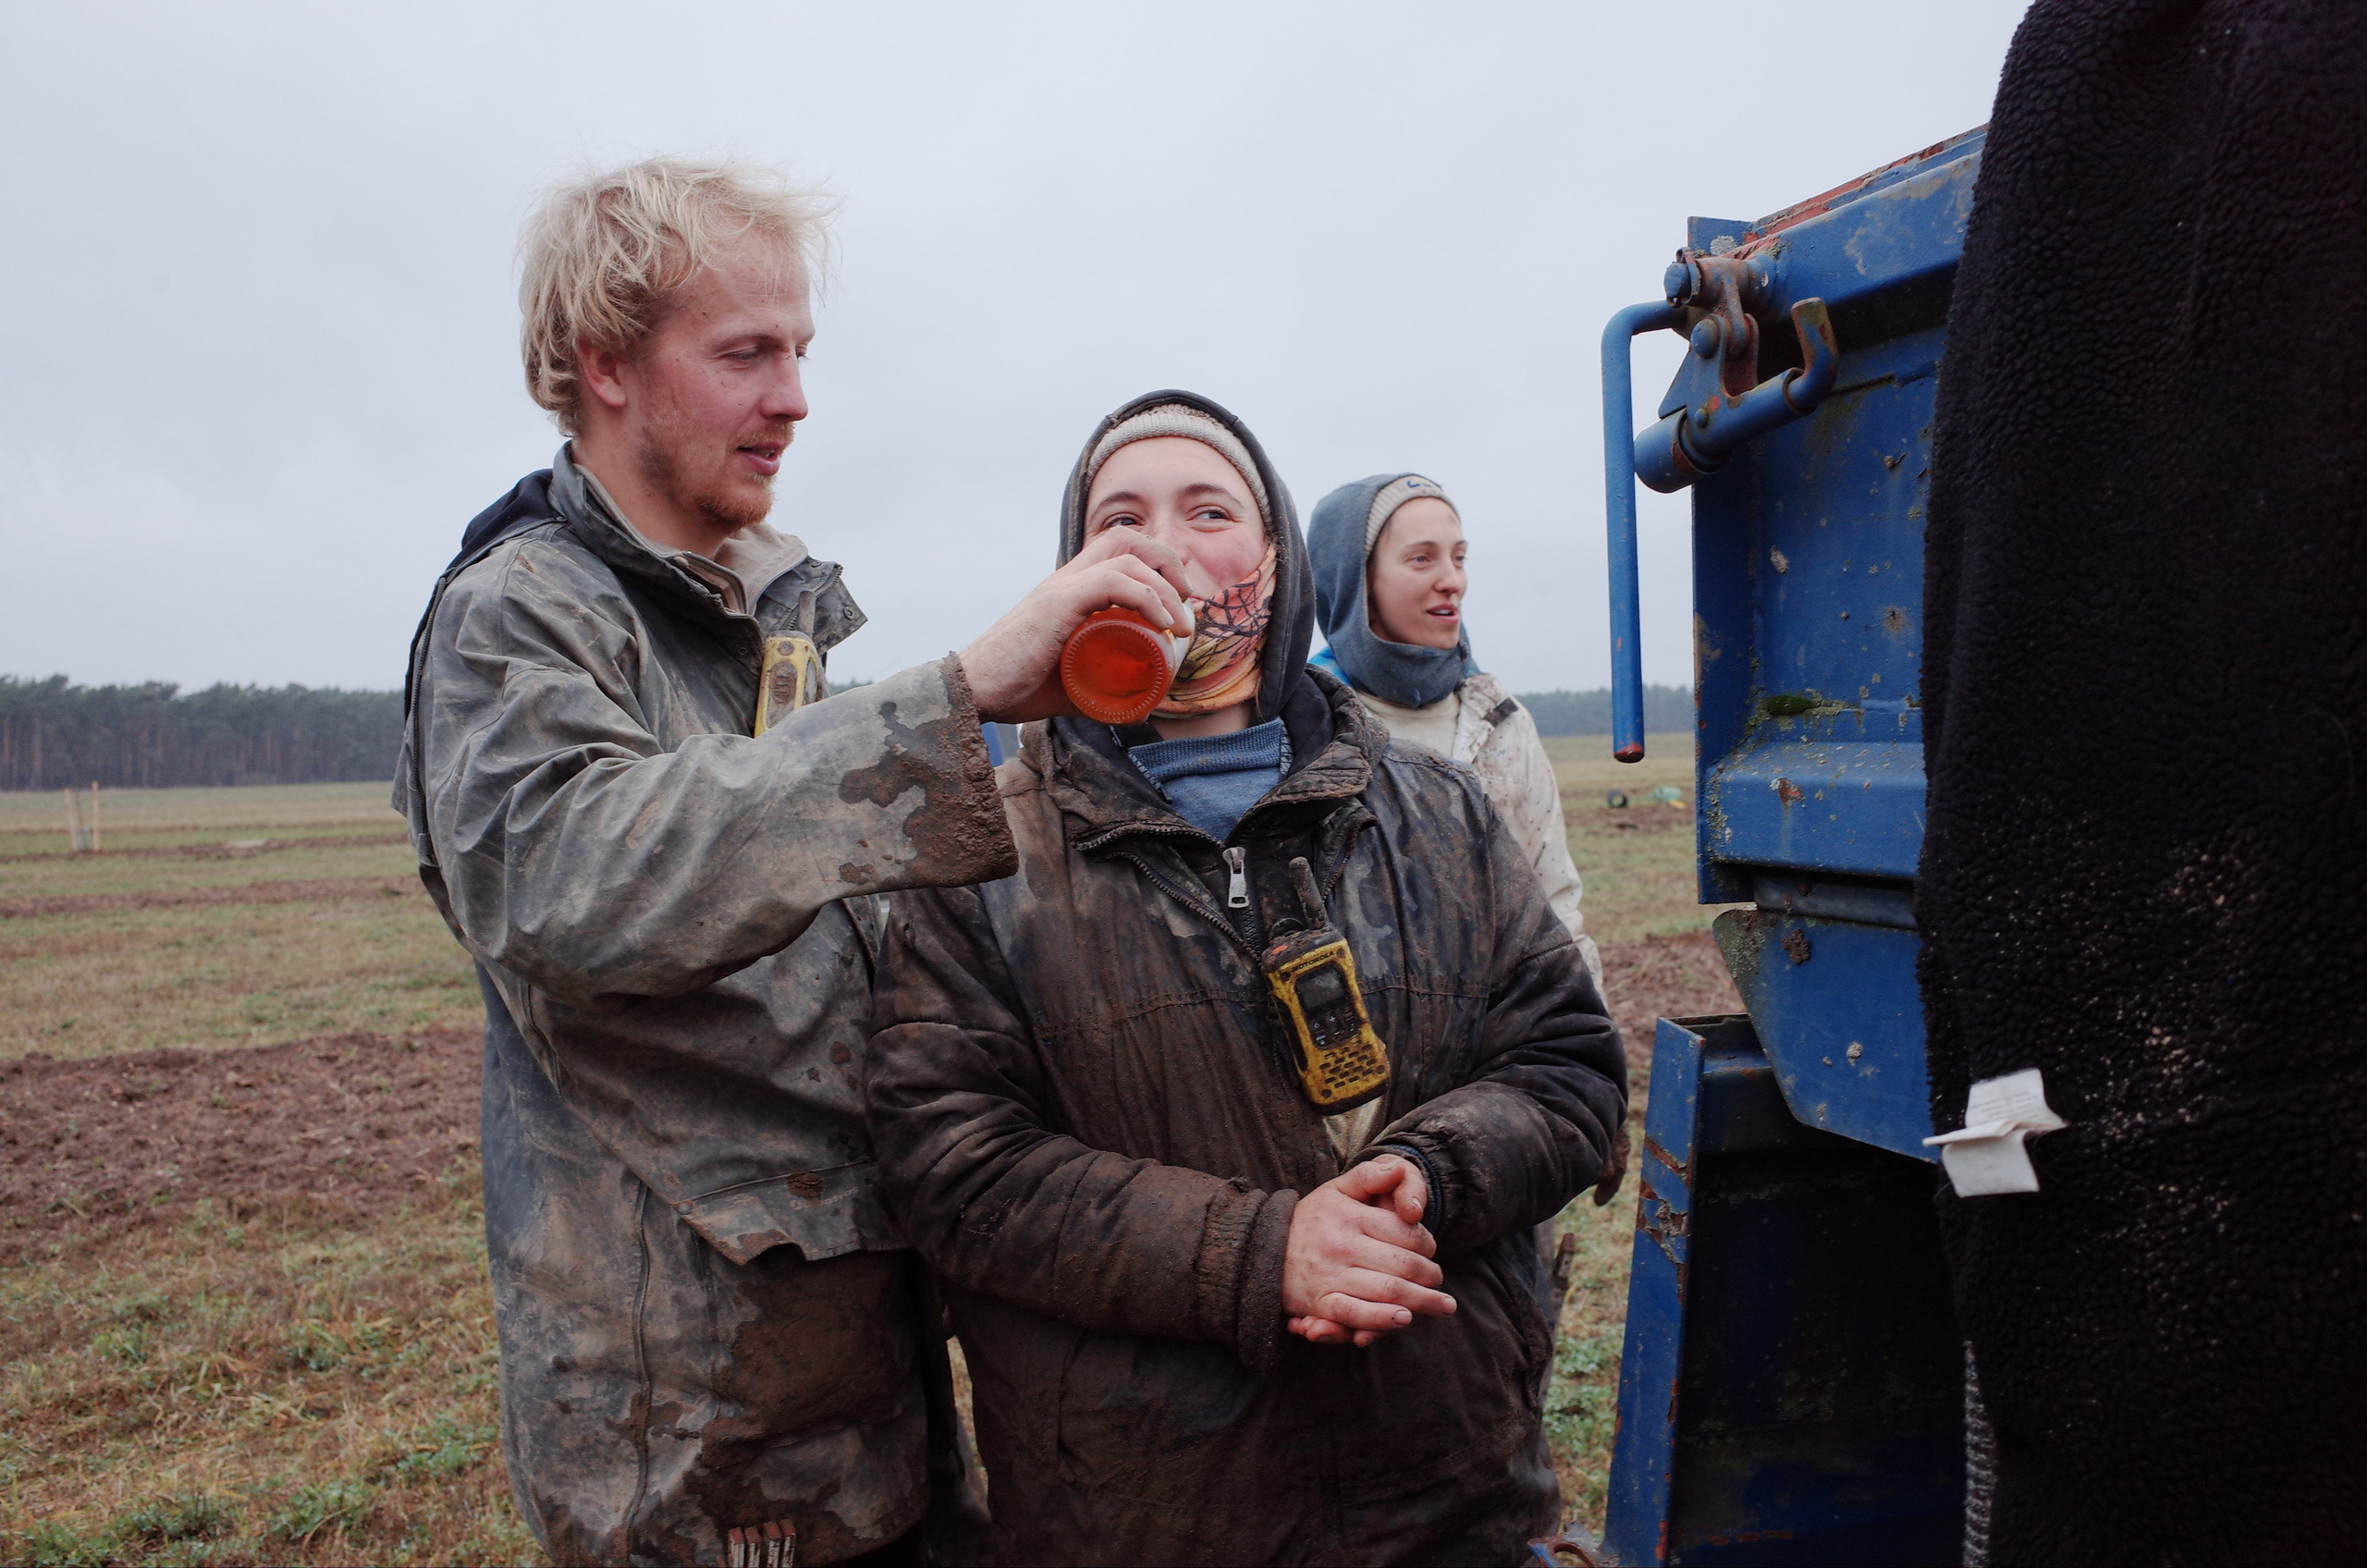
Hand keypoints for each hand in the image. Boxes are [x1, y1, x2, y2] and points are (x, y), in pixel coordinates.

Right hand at [958, 530, 1195, 721]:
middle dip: (1168, 561)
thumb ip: (1098, 683)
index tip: (1180, 597)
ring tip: (1180, 622)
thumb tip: (1137, 702)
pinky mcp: (1057, 605)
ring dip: (1166, 586)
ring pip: (1126, 558)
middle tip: (1187, 601)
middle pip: (1126, 539)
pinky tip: (1162, 626)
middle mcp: (1064, 578)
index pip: (1116, 547)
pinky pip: (1113, 583)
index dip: (1157, 560)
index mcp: (1067, 588)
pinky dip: (1147, 599)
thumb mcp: (1070, 679)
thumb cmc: (1015, 687)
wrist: (972, 691)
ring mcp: (1060, 588)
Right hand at [1282, 1156, 1452, 1348]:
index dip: (1427, 1244)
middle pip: (1404, 1265)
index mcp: (1351, 1217)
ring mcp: (1332, 1276)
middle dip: (1431, 1277)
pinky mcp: (1321, 1303)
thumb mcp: (1337, 1189)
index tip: (1431, 1251)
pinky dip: (1383, 1319)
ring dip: (1422, 1302)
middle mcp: (1343, 1246)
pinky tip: (1404, 1319)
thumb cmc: (1312, 1219)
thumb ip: (1370, 1175)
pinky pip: (1357, 1314)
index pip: (1405, 1233)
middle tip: (1440, 1283)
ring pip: (1389, 1291)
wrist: (1263, 1249)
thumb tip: (1398, 1169)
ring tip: (1441, 1306)